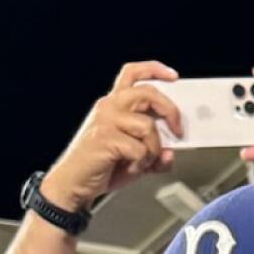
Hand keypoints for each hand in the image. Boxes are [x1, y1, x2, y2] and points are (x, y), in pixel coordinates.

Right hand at [41, 60, 183, 210]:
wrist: (75, 183)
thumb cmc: (103, 166)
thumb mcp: (136, 158)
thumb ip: (156, 153)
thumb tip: (171, 153)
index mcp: (114, 105)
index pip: (132, 73)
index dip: (153, 69)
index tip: (173, 76)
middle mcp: (109, 106)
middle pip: (147, 93)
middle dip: (170, 111)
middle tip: (178, 130)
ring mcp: (106, 120)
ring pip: (147, 125)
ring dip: (153, 148)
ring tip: (143, 161)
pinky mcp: (105, 137)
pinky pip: (140, 149)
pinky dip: (142, 163)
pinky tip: (132, 168)